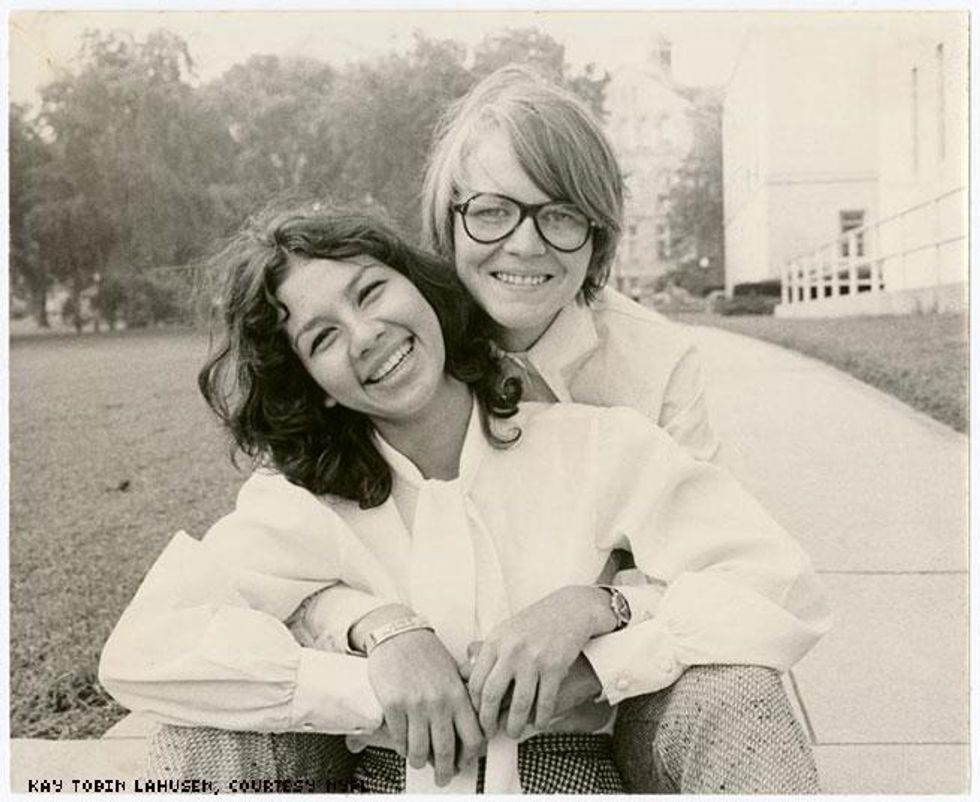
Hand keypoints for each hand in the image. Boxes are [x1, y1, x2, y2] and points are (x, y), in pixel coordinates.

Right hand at [364, 616, 483, 786]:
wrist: (398, 634)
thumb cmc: (427, 653)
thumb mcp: (454, 672)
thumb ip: (463, 698)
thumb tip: (471, 728)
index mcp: (458, 694)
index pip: (473, 737)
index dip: (470, 757)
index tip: (464, 762)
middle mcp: (439, 702)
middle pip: (445, 751)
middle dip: (444, 771)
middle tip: (442, 778)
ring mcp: (415, 705)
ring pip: (419, 751)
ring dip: (420, 761)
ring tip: (419, 761)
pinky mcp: (393, 704)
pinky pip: (399, 739)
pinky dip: (402, 747)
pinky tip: (404, 745)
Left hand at [467, 585, 615, 737]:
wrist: (571, 608)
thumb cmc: (537, 621)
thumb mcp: (506, 629)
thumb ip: (487, 650)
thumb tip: (466, 672)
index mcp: (495, 640)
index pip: (476, 681)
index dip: (474, 705)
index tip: (476, 717)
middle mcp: (511, 650)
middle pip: (492, 695)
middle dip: (488, 721)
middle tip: (489, 733)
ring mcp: (533, 658)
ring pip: (520, 703)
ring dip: (515, 725)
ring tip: (514, 732)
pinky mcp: (555, 666)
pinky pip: (545, 701)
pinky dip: (541, 717)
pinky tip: (539, 722)